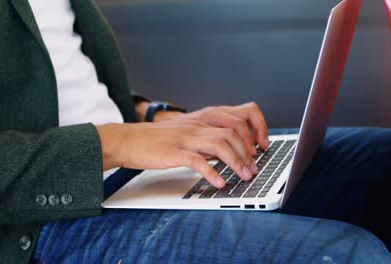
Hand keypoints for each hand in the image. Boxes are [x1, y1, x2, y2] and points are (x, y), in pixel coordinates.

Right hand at [97, 120, 258, 187]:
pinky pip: (197, 161)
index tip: (261, 146)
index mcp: (202, 118)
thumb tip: (229, 149)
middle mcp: (197, 124)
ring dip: (237, 161)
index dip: (256, 129)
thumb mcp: (187, 131)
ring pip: (220, 144)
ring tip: (244, 176)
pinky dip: (212, 172)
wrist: (128, 139)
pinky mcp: (174, 152)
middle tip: (253, 167)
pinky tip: (219, 182)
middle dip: (249, 150)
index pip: (239, 114)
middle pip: (233, 130)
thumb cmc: (157, 139)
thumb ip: (207, 136)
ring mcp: (185, 137)